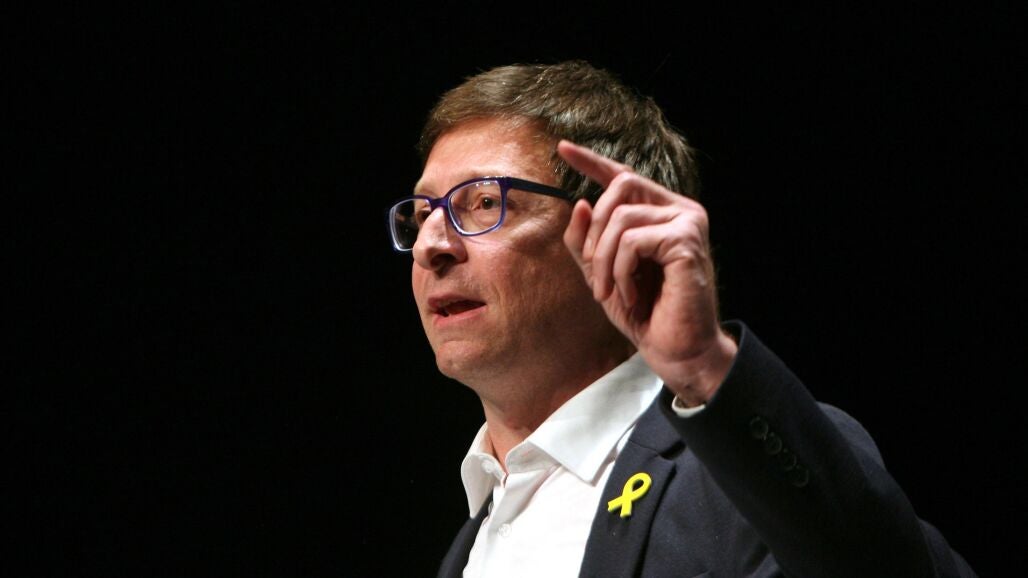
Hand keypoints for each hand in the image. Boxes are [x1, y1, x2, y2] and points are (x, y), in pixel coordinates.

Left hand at [558, 140, 736, 405]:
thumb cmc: (644, 312)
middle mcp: (678, 209)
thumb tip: (579, 201)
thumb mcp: (601, 273)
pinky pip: (633, 241)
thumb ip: (586, 240)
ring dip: (604, 261)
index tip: (562, 147)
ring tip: (611, 292)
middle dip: (594, 232)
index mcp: (659, 212)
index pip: (623, 175)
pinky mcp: (687, 240)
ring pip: (621, 218)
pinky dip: (620, 272)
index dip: (591, 161)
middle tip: (594, 274)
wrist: (676, 349)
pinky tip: (630, 296)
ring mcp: (687, 221)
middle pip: (619, 188)